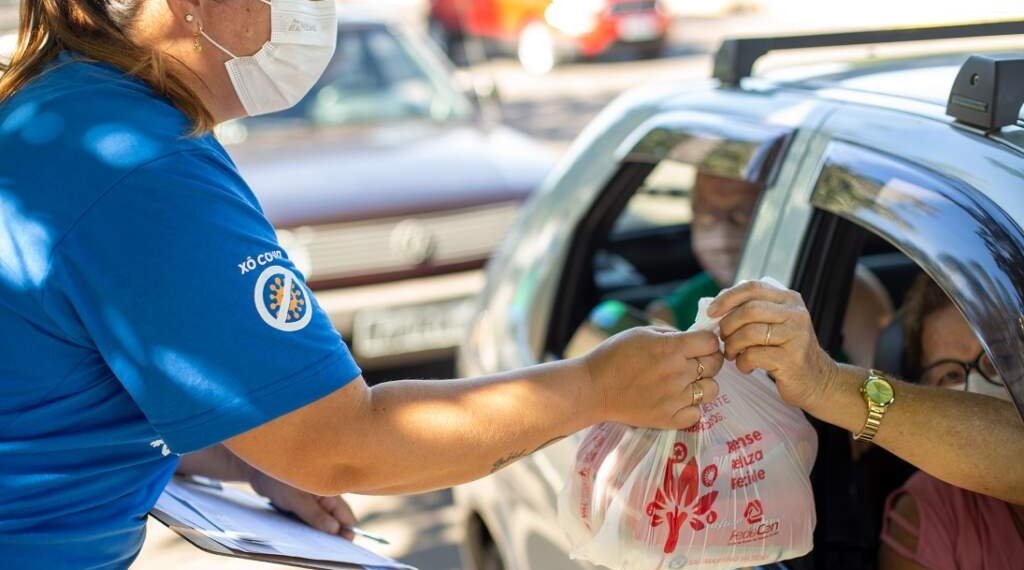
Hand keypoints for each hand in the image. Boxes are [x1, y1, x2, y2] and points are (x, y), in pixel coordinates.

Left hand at [250, 470, 357, 539]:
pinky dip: (308, 529)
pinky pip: (310, 522)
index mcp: (331, 492)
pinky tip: (302, 535)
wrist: (256, 473)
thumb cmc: (278, 480)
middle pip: (336, 522)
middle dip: (333, 534)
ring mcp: (315, 504)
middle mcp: (326, 498)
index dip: (346, 531)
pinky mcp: (304, 508)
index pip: (346, 516)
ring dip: (319, 532)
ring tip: (313, 540)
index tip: (342, 544)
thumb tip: (335, 530)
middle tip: (326, 546)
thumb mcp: (297, 499)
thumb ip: (315, 515)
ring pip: (323, 523)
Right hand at [581, 326, 722, 428]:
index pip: (711, 342)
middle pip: (715, 364)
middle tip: (692, 362)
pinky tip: (677, 400)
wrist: (593, 388)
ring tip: (685, 382)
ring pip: (712, 389)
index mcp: (671, 348)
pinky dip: (690, 407)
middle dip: (708, 359)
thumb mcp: (641, 333)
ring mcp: (675, 398)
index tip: (698, 344)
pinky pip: (697, 413)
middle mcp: (678, 373)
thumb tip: (692, 339)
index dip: (707, 341)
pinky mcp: (669, 419)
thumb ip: (671, 335)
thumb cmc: (613, 356)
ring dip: (702, 384)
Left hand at [709, 280, 839, 409]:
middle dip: (728, 325)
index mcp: (789, 300)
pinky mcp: (791, 359)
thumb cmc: (787, 352)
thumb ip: (753, 312)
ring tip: (732, 354)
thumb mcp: (776, 324)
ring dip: (732, 346)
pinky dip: (742, 362)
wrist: (818, 381)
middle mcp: (796, 314)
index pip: (753, 288)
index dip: (727, 298)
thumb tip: (715, 308)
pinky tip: (746, 366)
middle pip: (749, 310)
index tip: (711, 312)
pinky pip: (753, 355)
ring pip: (749, 333)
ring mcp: (796, 336)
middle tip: (723, 339)